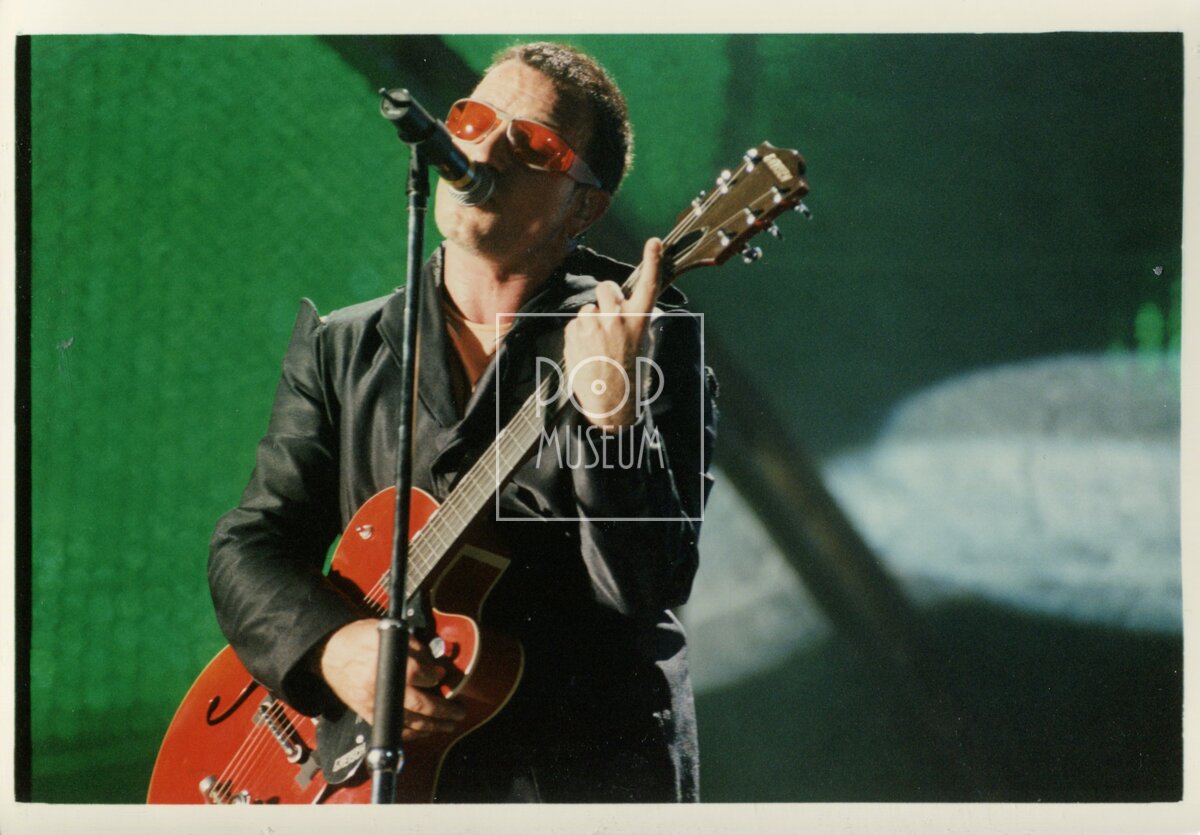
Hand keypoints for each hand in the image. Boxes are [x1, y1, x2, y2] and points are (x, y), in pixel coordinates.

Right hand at [319, 618, 465, 738]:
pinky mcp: (368, 714)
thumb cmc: (360, 639)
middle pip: (420, 704)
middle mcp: (381, 687)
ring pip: (410, 723)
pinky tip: (425, 730)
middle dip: (444, 710)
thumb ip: (415, 647)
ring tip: (448, 723)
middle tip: (459, 711)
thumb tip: (436, 666)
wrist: (330, 652)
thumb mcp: (388, 631)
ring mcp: (375, 704)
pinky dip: (412, 733)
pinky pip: (394, 730)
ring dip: (433, 726)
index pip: (421, 674)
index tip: (441, 675)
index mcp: (387, 662)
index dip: (435, 676)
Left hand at [563, 237, 660, 428]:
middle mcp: (617, 320)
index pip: (648, 286)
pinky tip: (586, 352)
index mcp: (639, 321)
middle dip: (604, 297)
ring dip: (589, 322)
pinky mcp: (575, 334)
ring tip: (597, 345)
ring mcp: (594, 326)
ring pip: (587, 309)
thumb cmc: (627, 372)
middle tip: (607, 317)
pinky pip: (574, 324)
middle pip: (606, 288)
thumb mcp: (641, 344)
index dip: (652, 262)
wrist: (610, 401)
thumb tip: (622, 305)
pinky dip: (577, 335)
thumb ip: (633, 320)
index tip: (654, 243)